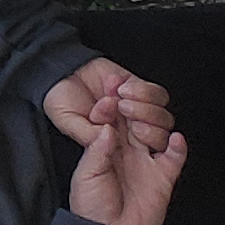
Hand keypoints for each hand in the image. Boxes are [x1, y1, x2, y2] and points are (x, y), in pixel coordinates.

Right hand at [41, 55, 177, 158]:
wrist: (60, 71)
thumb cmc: (61, 99)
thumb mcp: (68, 122)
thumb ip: (87, 133)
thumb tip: (108, 137)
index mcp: (117, 143)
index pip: (147, 154)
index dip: (148, 145)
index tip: (135, 135)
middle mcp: (132, 129)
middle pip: (161, 136)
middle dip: (150, 129)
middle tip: (125, 115)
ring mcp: (139, 110)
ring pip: (163, 117)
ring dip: (145, 108)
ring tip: (119, 100)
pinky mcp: (140, 89)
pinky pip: (157, 95)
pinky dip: (143, 91)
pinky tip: (121, 88)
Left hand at [44, 57, 187, 224]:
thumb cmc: (91, 205)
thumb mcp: (86, 174)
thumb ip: (98, 151)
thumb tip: (108, 127)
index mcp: (106, 146)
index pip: (113, 117)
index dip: (112, 102)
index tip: (110, 86)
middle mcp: (128, 150)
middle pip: (136, 119)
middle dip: (133, 104)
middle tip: (126, 96)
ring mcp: (147, 162)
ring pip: (156, 132)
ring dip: (152, 122)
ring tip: (140, 120)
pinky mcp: (163, 178)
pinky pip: (174, 158)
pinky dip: (178, 147)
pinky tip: (176, 138)